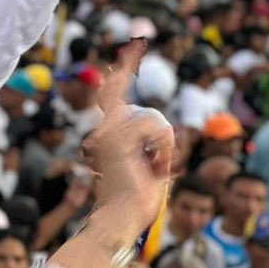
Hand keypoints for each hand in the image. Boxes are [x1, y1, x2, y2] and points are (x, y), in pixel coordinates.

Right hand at [81, 42, 173, 242]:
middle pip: (122, 92)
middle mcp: (103, 130)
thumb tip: (165, 131)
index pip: (111, 96)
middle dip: (137, 90)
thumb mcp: (150, 166)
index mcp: (107, 136)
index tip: (131, 50)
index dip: (122, 73)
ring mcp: (108, 133)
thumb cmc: (137, 200)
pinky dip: (164, 148)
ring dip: (163, 143)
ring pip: (151, 118)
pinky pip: (155, 128)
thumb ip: (152, 144)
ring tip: (158, 165)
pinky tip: (157, 164)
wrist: (121, 218)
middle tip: (142, 68)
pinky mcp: (117, 139)